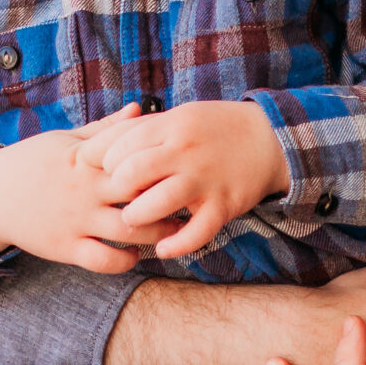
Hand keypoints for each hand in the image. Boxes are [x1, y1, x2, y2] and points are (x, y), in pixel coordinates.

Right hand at [0, 106, 176, 269]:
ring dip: (157, 234)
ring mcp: (76, 220)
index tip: (188, 163)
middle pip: (141, 193)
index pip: (136, 156)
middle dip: (170, 198)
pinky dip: (126, 261)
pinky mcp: (65, 247)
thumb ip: (106, 129)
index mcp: (89, 158)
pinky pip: (103, 260)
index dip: (165, 161)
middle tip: (193, 200)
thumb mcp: (67, 140)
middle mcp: (85, 189)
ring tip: (175, 230)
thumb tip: (140, 108)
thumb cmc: (33, 161)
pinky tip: (136, 254)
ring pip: (129, 231)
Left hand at [79, 99, 286, 257]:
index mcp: (171, 125)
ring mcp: (205, 179)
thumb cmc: (214, 128)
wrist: (271, 138)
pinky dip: (175, 246)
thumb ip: (140, 129)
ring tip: (134, 220)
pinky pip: (195, 233)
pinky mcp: (223, 204)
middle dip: (115, 191)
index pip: (118, 145)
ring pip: (156, 204)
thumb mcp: (179, 116)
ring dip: (137, 218)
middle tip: (117, 197)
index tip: (104, 171)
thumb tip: (94, 147)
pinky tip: (164, 248)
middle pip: (131, 174)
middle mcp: (185, 151)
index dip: (102, 162)